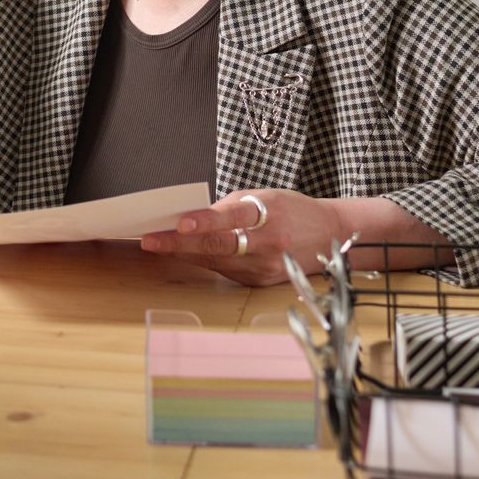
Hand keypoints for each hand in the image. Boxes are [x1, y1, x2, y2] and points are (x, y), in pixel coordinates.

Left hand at [140, 189, 346, 286]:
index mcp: (268, 214)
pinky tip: (186, 253)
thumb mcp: (263, 196)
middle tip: (150, 240)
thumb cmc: (291, 210)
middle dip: (179, 244)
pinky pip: (225, 270)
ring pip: (216, 260)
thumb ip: (229, 207)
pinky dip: (205, 261)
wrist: (329, 236)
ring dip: (185, 253)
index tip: (180, 223)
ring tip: (157, 244)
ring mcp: (265, 267)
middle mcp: (267, 244)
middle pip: (218, 246)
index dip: (204, 221)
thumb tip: (193, 218)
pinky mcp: (261, 282)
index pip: (230, 218)